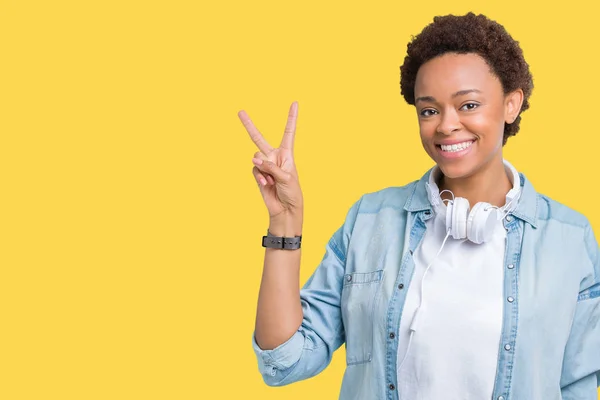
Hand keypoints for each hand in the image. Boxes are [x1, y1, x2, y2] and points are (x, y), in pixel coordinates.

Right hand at [239, 101, 303, 221]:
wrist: (285, 209)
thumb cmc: (292, 193)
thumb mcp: (286, 178)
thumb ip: (271, 167)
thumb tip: (255, 160)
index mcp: (287, 154)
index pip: (288, 132)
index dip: (291, 118)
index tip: (294, 103)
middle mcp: (274, 156)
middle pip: (259, 138)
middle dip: (248, 125)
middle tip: (240, 112)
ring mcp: (264, 165)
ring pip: (256, 158)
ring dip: (264, 169)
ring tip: (272, 180)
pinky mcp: (258, 174)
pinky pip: (254, 170)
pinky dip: (260, 177)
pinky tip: (267, 184)